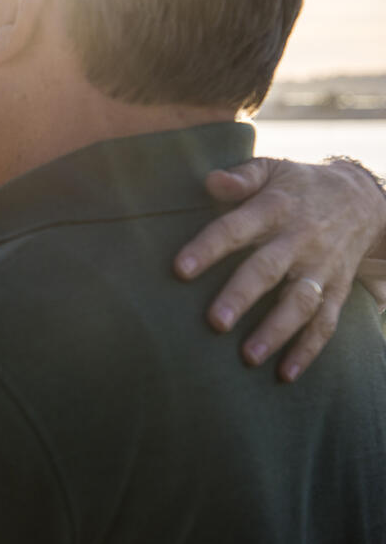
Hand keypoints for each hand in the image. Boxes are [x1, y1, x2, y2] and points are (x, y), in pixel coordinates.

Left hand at [175, 158, 385, 381]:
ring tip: (248, 356)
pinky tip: (284, 374)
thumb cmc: (297, 185)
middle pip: (268, 269)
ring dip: (276, 330)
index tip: (179, 269)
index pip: (235, 228)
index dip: (208, 248)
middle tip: (215, 322)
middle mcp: (299, 240)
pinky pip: (325, 323)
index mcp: (275, 209)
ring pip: (299, 302)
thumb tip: (210, 181)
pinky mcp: (336, 289)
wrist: (363, 198)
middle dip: (242, 296)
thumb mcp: (272, 169)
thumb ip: (240, 177)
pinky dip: (308, 350)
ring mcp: (320, 268)